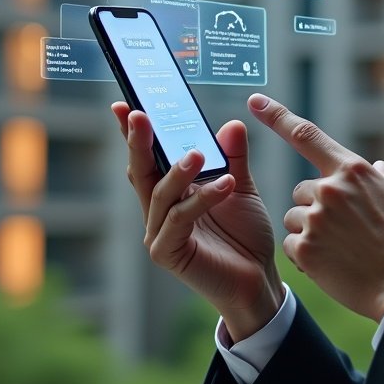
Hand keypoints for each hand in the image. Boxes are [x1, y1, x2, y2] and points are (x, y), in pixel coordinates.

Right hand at [113, 103, 282, 340]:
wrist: (259, 279)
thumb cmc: (245, 235)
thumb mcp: (241, 187)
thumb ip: (233, 158)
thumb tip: (231, 124)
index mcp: (171, 193)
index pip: (148, 158)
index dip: (134, 133)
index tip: (124, 105)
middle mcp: (158, 211)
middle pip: (141, 171)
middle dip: (138, 142)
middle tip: (139, 114)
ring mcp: (159, 233)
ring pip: (160, 194)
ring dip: (178, 172)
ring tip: (197, 154)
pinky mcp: (168, 253)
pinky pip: (180, 219)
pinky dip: (201, 199)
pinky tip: (224, 186)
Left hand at [248, 94, 383, 321]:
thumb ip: (382, 179)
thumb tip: (377, 168)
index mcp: (352, 170)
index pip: (305, 134)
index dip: (276, 116)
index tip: (255, 101)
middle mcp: (330, 188)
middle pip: (302, 190)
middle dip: (314, 206)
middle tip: (342, 230)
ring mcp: (315, 218)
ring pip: (295, 217)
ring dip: (309, 231)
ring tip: (340, 249)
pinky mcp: (305, 248)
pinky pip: (291, 244)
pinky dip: (305, 255)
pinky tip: (331, 265)